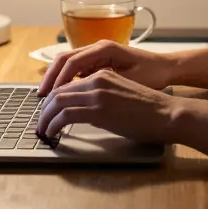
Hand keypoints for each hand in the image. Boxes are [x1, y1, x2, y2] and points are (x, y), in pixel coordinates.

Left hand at [36, 69, 180, 142]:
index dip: (53, 99)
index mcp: (102, 74)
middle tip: (41, 123)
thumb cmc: (149, 110)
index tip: (48, 111)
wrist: (166, 114)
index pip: (68, 84)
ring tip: (43, 130)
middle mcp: (96, 80)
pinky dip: (54, 125)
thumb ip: (102, 98)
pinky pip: (65, 116)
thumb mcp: (121, 95)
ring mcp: (96, 94)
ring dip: (46, 118)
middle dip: (45, 109)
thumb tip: (85, 112)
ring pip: (57, 102)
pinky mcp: (98, 110)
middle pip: (58, 91)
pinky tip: (53, 133)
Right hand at [37, 39, 174, 95]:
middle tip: (41, 96)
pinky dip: (67, 79)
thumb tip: (80, 94)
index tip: (49, 96)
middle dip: (51, 77)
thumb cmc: (153, 74)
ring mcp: (98, 53)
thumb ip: (105, 84)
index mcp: (104, 49)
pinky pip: (78, 68)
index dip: (58, 80)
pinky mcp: (100, 61)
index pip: (71, 62)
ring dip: (56, 78)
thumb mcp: (129, 81)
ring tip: (47, 96)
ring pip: (69, 63)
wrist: (168, 68)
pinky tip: (62, 93)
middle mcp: (98, 47)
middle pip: (64, 59)